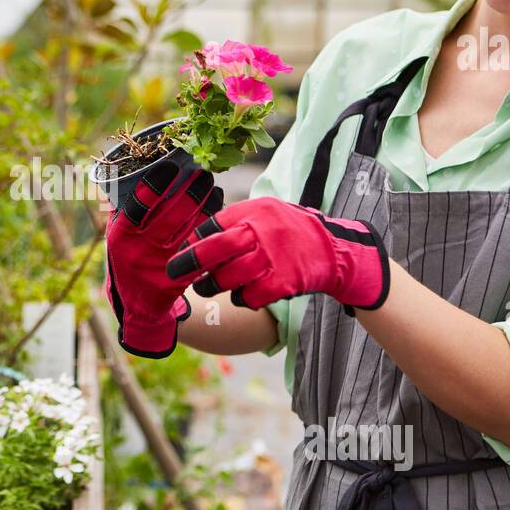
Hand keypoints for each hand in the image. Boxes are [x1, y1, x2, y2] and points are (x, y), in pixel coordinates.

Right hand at [104, 160, 223, 357]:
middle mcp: (138, 251)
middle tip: (203, 172)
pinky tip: (218, 210)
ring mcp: (159, 267)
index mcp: (120, 236)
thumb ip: (126, 207)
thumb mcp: (119, 235)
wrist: (139, 304)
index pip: (137, 207)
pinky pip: (201, 249)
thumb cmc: (130, 256)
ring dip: (206, 205)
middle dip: (191, 191)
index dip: (154, 185)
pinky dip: (211, 227)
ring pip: (190, 229)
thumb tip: (141, 166)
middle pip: (170, 216)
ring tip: (214, 186)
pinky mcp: (179, 280)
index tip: (171, 166)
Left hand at [164, 196, 389, 313]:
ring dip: (213, 286)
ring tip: (208, 287)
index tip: (183, 251)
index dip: (193, 241)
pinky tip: (244, 295)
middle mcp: (262, 231)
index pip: (212, 226)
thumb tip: (195, 239)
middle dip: (189, 264)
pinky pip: (249, 297)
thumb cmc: (289, 232)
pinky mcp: (283, 282)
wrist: (334, 249)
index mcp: (255, 210)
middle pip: (214, 250)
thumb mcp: (266, 213)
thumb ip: (236, 222)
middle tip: (174, 272)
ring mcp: (273, 257)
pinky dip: (242, 299)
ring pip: (227, 278)